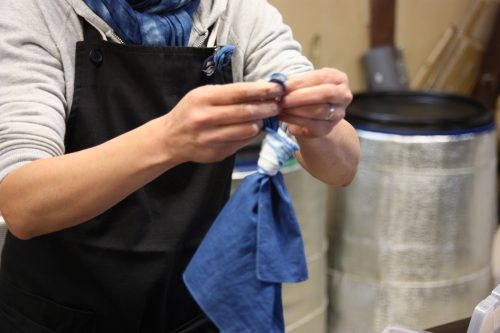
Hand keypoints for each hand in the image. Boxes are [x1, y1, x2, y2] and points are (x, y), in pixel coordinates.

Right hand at [161, 82, 283, 163]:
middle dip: (267, 108)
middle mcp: (206, 118)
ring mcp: (211, 138)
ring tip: (266, 117)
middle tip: (278, 105)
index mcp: (203, 99)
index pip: (239, 92)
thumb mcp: (202, 95)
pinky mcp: (217, 153)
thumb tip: (260, 91)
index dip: (261, 90)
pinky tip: (253, 129)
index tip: (277, 89)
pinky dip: (250, 135)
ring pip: (247, 130)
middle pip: (246, 112)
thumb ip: (228, 94)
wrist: (170, 138)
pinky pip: (242, 142)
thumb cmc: (190, 112)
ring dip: (261, 123)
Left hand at [279, 68, 352, 137]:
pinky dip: (294, 120)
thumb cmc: (308, 92)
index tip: (283, 86)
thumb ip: (296, 82)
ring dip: (296, 109)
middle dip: (301, 96)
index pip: (321, 78)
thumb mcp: (306, 82)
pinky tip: (283, 116)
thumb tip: (280, 84)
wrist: (314, 115)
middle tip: (282, 99)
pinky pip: (312, 125)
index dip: (300, 82)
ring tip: (281, 107)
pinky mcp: (328, 128)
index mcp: (339, 78)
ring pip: (319, 111)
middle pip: (325, 94)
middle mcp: (343, 96)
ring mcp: (338, 114)